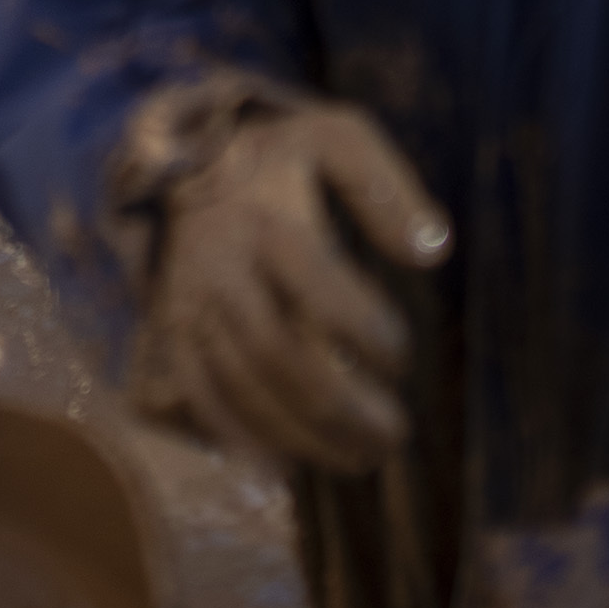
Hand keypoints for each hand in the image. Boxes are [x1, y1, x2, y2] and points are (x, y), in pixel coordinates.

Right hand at [124, 89, 450, 473]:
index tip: (402, 357)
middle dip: (337, 406)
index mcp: (267, 218)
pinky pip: (199, 395)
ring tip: (359, 460)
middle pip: (275, 352)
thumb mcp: (338, 137)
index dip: (363, 331)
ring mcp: (192, 305)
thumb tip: (434, 252)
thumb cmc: (278, 154)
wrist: (181, 156)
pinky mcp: (175, 331)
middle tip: (393, 438)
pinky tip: (283, 470)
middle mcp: (222, 268)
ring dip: (300, 434)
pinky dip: (237, 439)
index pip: (316, 286)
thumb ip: (387, 190)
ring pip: (240, 384)